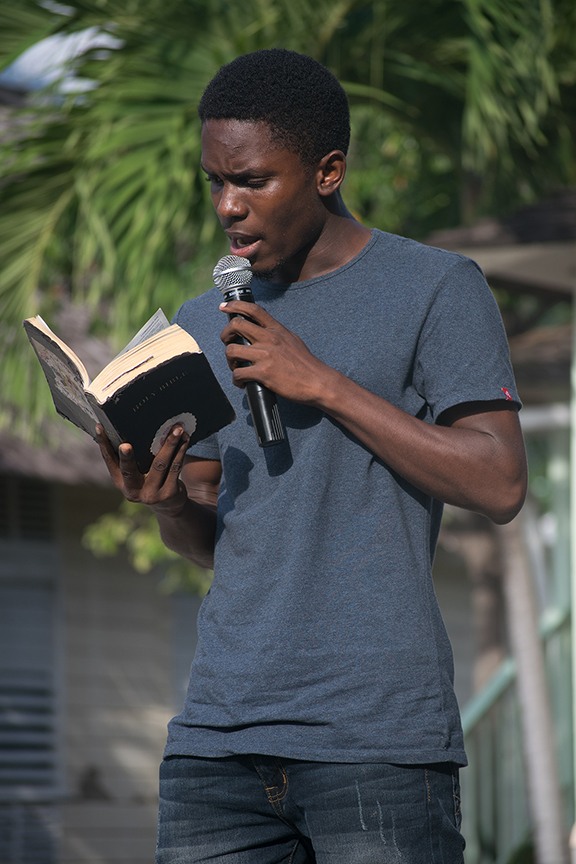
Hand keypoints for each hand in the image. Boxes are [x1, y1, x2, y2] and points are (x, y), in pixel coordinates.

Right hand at [95, 424, 190, 514]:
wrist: (170, 507)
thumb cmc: (149, 480)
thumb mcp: (136, 474)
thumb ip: (132, 457)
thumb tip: (133, 424)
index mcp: (119, 481)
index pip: (109, 460)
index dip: (103, 444)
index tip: (99, 427)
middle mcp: (133, 491)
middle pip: (129, 470)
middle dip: (127, 457)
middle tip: (125, 445)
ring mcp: (152, 494)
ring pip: (160, 464)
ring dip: (169, 444)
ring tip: (176, 429)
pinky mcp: (169, 493)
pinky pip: (175, 468)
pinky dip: (181, 451)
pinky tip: (185, 439)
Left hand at [219, 299, 334, 404]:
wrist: (318, 382)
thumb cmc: (306, 364)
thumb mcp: (292, 340)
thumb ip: (277, 335)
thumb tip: (264, 332)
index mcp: (277, 330)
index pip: (253, 310)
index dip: (235, 306)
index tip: (224, 307)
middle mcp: (270, 339)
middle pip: (236, 325)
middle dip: (225, 335)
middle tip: (228, 344)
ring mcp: (266, 355)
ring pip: (232, 351)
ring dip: (230, 361)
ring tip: (237, 368)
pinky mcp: (264, 373)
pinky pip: (238, 373)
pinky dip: (237, 380)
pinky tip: (243, 383)